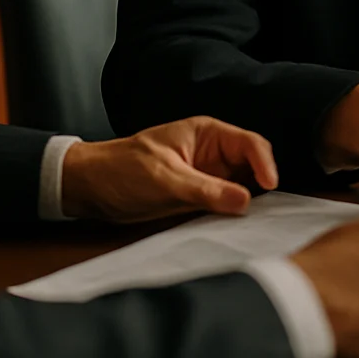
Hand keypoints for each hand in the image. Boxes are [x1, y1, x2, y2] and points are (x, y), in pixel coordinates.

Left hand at [60, 116, 277, 222]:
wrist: (88, 188)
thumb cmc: (121, 171)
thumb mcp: (164, 180)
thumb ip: (205, 189)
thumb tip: (245, 200)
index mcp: (206, 133)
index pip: (249, 143)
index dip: (265, 163)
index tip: (271, 186)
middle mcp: (211, 152)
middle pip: (251, 164)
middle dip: (262, 183)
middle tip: (269, 209)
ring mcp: (205, 174)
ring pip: (241, 185)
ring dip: (248, 200)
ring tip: (256, 220)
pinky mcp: (197, 195)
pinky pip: (224, 202)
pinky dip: (232, 212)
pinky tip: (235, 225)